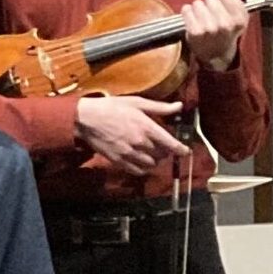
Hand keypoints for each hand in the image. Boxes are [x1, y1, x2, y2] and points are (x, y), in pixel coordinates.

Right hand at [75, 94, 189, 174]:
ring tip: (152, 153)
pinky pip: (138, 171)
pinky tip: (142, 161)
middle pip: (162, 155)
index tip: (185, 151)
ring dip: (155, 160)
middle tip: (163, 146)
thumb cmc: (111, 107)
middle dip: (166, 151)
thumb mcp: (137, 102)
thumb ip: (160, 107)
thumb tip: (179, 106)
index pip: (170, 144)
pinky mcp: (119, 161)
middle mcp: (140, 143)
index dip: (181, 149)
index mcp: (146, 127)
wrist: (87, 119)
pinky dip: (144, 168)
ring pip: (152, 164)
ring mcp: (129, 154)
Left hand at [184, 0, 250, 69]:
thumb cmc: (228, 33)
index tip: (224, 9)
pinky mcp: (194, 32)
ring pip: (197, 3)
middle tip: (213, 17)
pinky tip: (193, 22)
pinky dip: (188, 14)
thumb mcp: (240, 16)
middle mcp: (225, 24)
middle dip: (210, 5)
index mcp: (239, 19)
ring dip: (198, 10)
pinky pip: (186, 9)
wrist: (217, 57)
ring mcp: (209, 28)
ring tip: (203, 21)